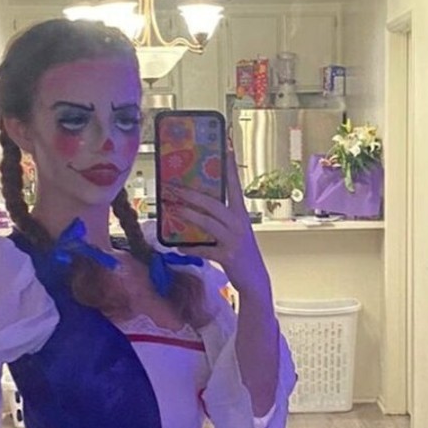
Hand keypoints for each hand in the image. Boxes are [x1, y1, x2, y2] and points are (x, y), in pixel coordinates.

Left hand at [162, 138, 268, 294]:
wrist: (255, 280)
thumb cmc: (240, 253)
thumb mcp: (233, 232)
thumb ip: (219, 220)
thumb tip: (193, 209)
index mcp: (240, 214)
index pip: (234, 186)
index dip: (229, 168)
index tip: (224, 147)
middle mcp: (239, 223)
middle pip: (213, 203)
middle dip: (191, 194)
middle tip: (172, 186)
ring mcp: (234, 239)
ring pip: (208, 222)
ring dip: (188, 214)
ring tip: (172, 209)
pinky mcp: (228, 256)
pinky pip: (205, 249)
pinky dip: (191, 248)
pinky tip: (179, 246)